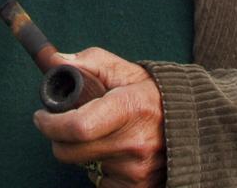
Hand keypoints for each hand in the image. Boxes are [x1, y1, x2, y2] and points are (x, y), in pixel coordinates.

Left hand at [32, 47, 165, 187]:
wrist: (195, 124)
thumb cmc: (152, 94)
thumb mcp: (126, 70)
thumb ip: (90, 62)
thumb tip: (55, 62)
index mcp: (129, 109)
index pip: (78, 126)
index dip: (51, 124)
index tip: (41, 116)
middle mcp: (134, 142)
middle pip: (71, 152)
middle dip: (58, 138)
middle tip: (64, 125)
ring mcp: (137, 170)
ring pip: (84, 167)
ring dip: (83, 153)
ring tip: (103, 135)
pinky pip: (100, 182)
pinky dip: (100, 169)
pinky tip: (115, 153)